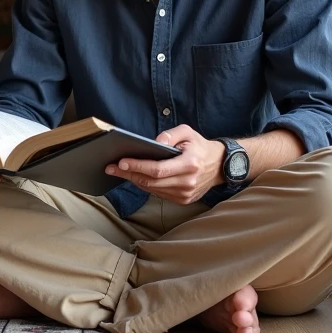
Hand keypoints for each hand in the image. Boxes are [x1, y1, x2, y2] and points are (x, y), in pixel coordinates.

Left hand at [105, 124, 224, 204]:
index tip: (120, 162)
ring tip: (119, 172)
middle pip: (151, 181)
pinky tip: (136, 177)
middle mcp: (188, 182)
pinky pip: (159, 194)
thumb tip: (154, 143)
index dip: (137, 166)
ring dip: (134, 181)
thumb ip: (170, 135)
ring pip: (153, 189)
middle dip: (128, 174)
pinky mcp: (184, 200)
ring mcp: (186, 194)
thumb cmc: (199, 147)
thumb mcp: (188, 132)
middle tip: (111, 168)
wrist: (220, 165)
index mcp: (189, 165)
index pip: (157, 169)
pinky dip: (146, 186)